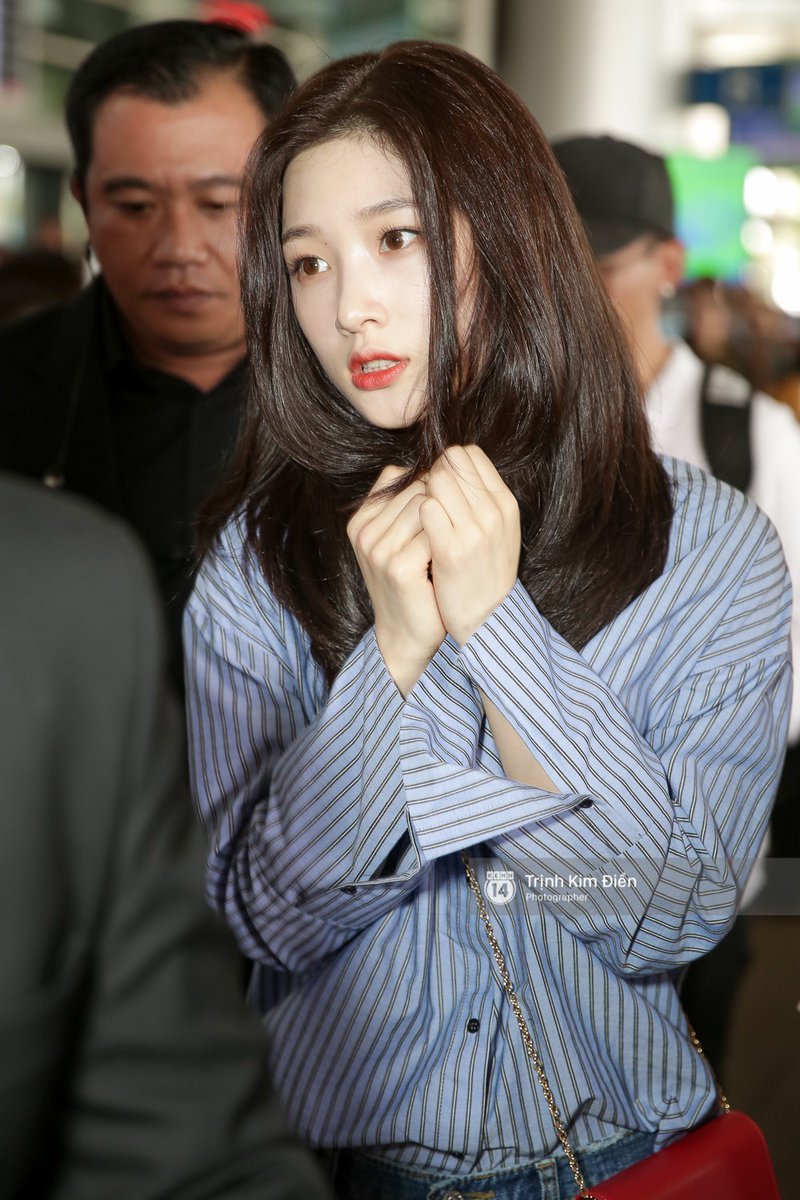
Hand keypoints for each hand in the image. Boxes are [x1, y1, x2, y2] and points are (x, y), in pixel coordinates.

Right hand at [348, 465, 445, 694]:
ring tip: (452, 543)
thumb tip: (423, 464)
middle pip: (417, 488)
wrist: (408, 634)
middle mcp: (363, 532)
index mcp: (360, 520)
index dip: (432, 489)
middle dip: (443, 504)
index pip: (401, 477)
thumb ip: (403, 504)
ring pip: (427, 506)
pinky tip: (451, 559)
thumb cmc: (413, 583)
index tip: (446, 511)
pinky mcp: (397, 567)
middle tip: (455, 528)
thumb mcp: (398, 540)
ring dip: (448, 522)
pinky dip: (449, 541)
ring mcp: (378, 549)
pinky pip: (434, 533)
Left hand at [419, 445, 520, 643]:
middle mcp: (493, 511)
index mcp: (505, 503)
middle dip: (432, 475)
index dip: (448, 463)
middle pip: (451, 461)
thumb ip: (482, 498)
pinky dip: (415, 515)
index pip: (470, 454)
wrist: (487, 619)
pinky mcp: (451, 549)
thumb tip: (455, 465)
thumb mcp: (499, 530)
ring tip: (421, 517)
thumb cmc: (486, 572)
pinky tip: (415, 532)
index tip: (439, 484)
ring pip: (436, 479)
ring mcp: (474, 530)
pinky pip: (425, 508)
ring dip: (422, 492)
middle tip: (425, 499)